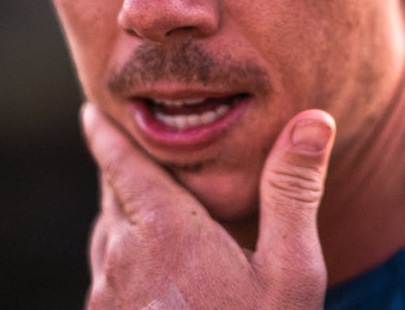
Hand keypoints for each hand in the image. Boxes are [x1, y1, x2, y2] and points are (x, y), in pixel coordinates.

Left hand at [81, 102, 334, 308]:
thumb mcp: (290, 270)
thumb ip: (293, 190)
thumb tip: (314, 119)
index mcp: (166, 235)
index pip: (127, 169)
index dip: (108, 138)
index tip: (90, 114)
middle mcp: (125, 263)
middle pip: (114, 199)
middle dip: (119, 170)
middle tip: (124, 146)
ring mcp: (111, 303)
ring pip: (107, 237)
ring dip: (120, 210)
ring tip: (136, 197)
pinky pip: (107, 273)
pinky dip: (122, 248)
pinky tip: (145, 262)